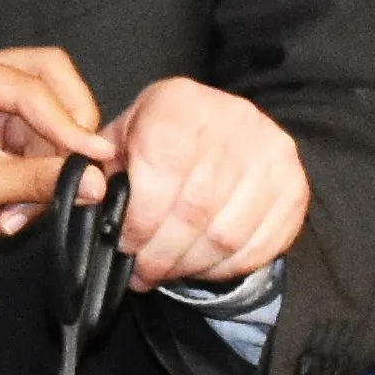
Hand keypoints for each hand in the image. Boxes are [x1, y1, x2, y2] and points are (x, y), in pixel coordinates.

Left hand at [0, 41, 108, 276]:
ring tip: (11, 217)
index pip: (34, 87)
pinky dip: (32, 188)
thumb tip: (96, 180)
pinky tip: (4, 218)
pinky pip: (38, 154)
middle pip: (53, 87)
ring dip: (43, 175)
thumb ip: (38, 181)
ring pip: (50, 127)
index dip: (70, 126)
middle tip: (77, 175)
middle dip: (63, 138)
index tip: (98, 160)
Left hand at [107, 76, 309, 290]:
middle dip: (161, 252)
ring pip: (226, 232)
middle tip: (143, 272)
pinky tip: (201, 266)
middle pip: (195, 207)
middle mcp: (234, 120)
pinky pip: (259, 244)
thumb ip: (95, 169)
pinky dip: (224, 267)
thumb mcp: (122, 140)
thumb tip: (80, 199)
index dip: (140, 217)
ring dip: (190, 264)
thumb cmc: (161, 140)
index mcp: (181, 102)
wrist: (221, 128)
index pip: (163, 166)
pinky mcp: (295, 185)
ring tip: (167, 271)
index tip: (124, 244)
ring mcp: (272, 153)